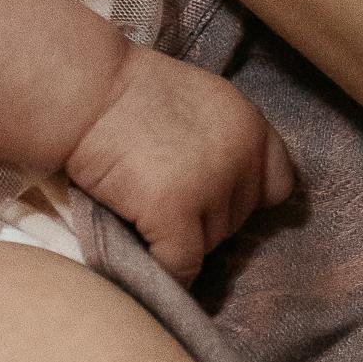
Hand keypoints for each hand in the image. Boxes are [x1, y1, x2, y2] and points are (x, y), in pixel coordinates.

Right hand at [64, 48, 295, 280]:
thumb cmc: (124, 92)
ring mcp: (212, 186)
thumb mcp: (196, 103)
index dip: (245, 197)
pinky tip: (144, 257)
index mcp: (251, 126)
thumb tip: (225, 188)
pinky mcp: (176, 212)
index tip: (215, 199)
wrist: (83, 91)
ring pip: (208, 245)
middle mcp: (242, 156)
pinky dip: (163, 269)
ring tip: (142, 212)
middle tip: (159, 198)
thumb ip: (222, 141)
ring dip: (177, 239)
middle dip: (203, 219)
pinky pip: (181, 264)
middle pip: (237, 221)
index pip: (278, 185)